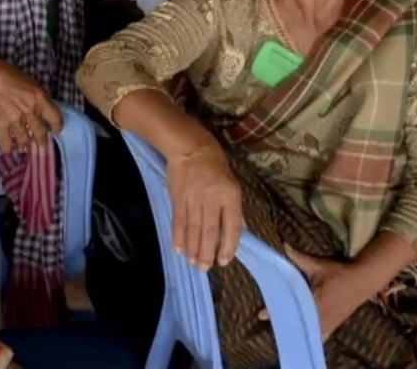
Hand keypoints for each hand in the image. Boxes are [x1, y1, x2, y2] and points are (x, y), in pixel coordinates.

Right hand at [0, 57, 61, 152]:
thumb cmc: (4, 73)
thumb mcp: (28, 81)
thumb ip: (35, 96)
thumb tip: (39, 107)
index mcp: (39, 99)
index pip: (55, 118)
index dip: (57, 126)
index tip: (56, 130)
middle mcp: (31, 113)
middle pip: (41, 133)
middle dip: (42, 140)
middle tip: (41, 143)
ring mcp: (16, 122)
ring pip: (25, 141)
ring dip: (25, 144)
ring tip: (24, 145)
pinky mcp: (1, 127)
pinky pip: (7, 144)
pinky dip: (8, 148)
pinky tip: (8, 149)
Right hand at [166, 139, 242, 269]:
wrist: (189, 147)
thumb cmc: (216, 165)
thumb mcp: (233, 183)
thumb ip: (235, 208)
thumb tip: (238, 230)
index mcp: (231, 195)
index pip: (232, 225)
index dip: (228, 246)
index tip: (224, 261)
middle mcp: (212, 198)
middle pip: (210, 231)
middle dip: (206, 252)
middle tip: (204, 268)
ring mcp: (193, 198)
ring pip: (193, 229)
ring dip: (192, 248)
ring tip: (193, 263)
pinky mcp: (178, 197)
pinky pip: (178, 221)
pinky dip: (178, 236)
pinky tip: (179, 249)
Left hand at [277, 245, 373, 338]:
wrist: (364, 279)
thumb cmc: (340, 272)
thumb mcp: (319, 264)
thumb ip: (299, 258)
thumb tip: (284, 245)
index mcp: (316, 300)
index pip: (292, 307)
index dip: (275, 311)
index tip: (261, 315)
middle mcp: (322, 314)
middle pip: (299, 322)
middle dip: (284, 322)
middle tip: (269, 322)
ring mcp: (330, 321)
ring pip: (310, 330)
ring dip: (298, 330)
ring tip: (283, 331)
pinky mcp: (335, 324)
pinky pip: (322, 335)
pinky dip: (313, 336)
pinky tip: (303, 338)